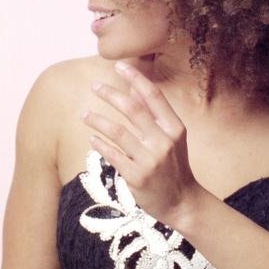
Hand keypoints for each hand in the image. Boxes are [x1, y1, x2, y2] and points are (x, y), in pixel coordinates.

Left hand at [82, 60, 202, 227]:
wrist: (183, 202)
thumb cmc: (175, 167)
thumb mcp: (172, 139)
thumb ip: (154, 115)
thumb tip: (134, 88)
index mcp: (175, 128)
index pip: (153, 96)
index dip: (135, 78)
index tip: (119, 66)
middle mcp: (164, 141)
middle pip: (132, 109)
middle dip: (110, 94)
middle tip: (95, 86)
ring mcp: (150, 160)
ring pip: (117, 131)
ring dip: (97, 120)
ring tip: (84, 114)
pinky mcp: (137, 176)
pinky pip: (112, 155)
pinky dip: (100, 144)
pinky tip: (93, 138)